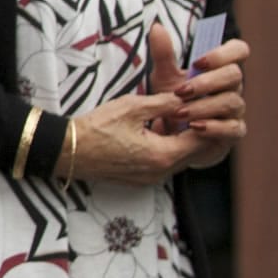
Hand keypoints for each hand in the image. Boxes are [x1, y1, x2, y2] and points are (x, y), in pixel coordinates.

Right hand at [67, 91, 215, 186]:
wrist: (67, 151)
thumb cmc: (96, 128)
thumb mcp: (132, 107)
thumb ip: (164, 103)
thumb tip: (186, 98)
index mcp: (163, 154)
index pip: (202, 139)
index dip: (209, 120)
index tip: (210, 105)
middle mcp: (161, 172)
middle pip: (194, 152)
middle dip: (199, 131)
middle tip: (200, 110)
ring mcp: (150, 179)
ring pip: (180, 159)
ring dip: (183, 141)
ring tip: (181, 120)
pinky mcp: (139, 180)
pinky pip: (165, 165)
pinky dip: (169, 149)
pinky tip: (160, 133)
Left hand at [164, 24, 248, 167]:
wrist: (170, 135)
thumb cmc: (172, 101)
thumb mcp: (164, 77)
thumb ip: (163, 54)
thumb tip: (157, 26)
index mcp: (220, 69)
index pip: (238, 50)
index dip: (222, 53)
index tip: (197, 62)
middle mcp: (233, 87)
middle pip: (235, 75)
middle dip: (207, 82)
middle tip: (180, 91)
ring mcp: (236, 110)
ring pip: (232, 101)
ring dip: (203, 106)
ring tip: (177, 112)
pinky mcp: (233, 133)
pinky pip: (233, 128)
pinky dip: (213, 127)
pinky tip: (193, 128)